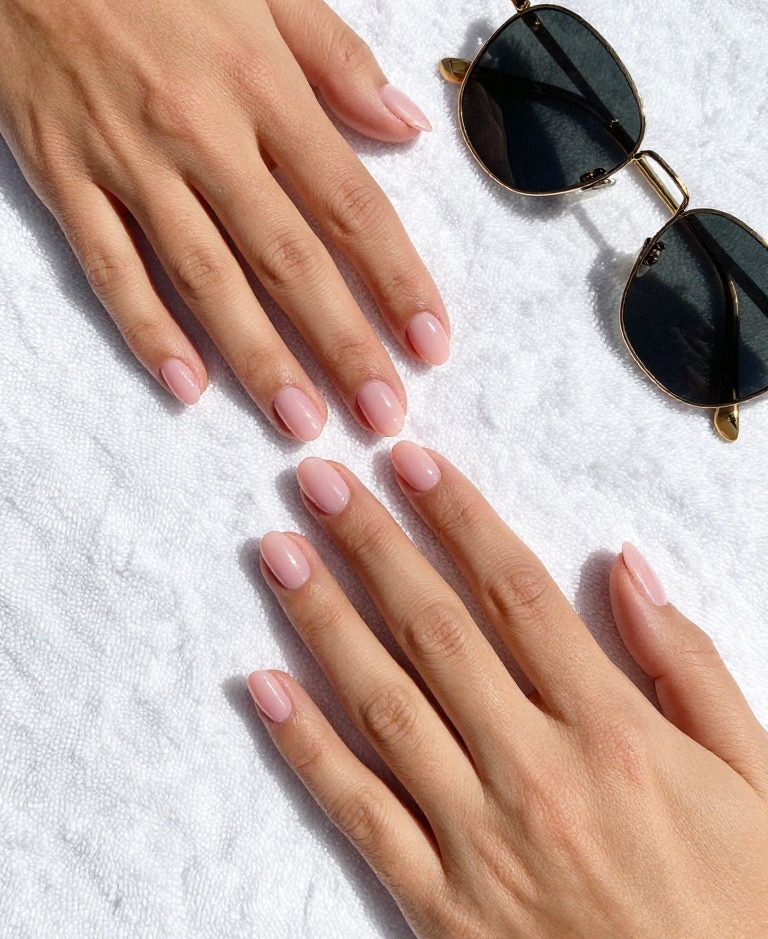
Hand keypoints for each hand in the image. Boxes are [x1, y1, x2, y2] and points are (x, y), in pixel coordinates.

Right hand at [0, 0, 447, 437]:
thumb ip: (338, 57)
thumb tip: (406, 127)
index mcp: (262, 85)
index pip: (348, 202)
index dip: (397, 279)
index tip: (431, 342)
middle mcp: (202, 136)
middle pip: (287, 260)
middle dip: (342, 344)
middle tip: (382, 414)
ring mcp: (130, 165)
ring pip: (206, 280)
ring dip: (259, 359)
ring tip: (302, 423)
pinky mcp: (67, 182)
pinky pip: (111, 269)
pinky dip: (147, 330)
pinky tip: (188, 387)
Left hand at [248, 444, 767, 937]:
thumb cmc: (742, 899)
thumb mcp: (756, 773)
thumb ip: (690, 665)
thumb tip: (627, 568)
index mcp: (613, 729)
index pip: (516, 593)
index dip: (459, 517)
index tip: (412, 462)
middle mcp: (536, 770)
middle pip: (435, 630)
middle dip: (372, 545)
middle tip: (320, 480)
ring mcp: (479, 839)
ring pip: (384, 706)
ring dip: (323, 620)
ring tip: (279, 553)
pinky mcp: (441, 905)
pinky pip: (361, 814)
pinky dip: (307, 748)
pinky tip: (266, 686)